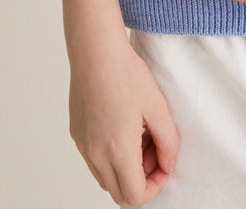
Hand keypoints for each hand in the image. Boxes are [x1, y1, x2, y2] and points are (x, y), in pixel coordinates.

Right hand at [68, 32, 180, 205]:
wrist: (96, 51)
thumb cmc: (126, 74)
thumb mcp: (158, 107)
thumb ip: (168, 142)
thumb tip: (168, 165)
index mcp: (117, 151)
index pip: (134, 196)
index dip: (155, 187)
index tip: (164, 164)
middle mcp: (95, 154)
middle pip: (119, 193)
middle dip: (141, 180)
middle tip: (153, 150)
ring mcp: (83, 145)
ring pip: (105, 178)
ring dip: (125, 169)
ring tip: (140, 135)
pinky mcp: (77, 135)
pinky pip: (95, 160)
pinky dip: (111, 156)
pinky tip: (124, 126)